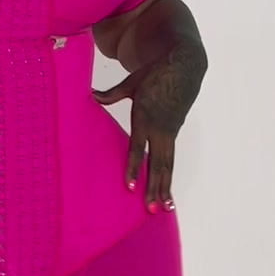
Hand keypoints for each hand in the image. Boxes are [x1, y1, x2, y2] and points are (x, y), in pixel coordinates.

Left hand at [93, 44, 203, 211]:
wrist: (183, 67)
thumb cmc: (154, 74)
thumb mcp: (131, 83)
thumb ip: (111, 94)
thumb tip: (91, 95)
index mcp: (145, 117)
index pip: (137, 148)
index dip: (134, 168)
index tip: (130, 186)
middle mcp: (159, 129)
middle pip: (157, 164)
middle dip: (153, 188)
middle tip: (149, 208)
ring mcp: (169, 132)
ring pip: (167, 166)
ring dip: (165, 189)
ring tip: (164, 209)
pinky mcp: (174, 133)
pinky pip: (171, 160)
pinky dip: (169, 178)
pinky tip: (168, 194)